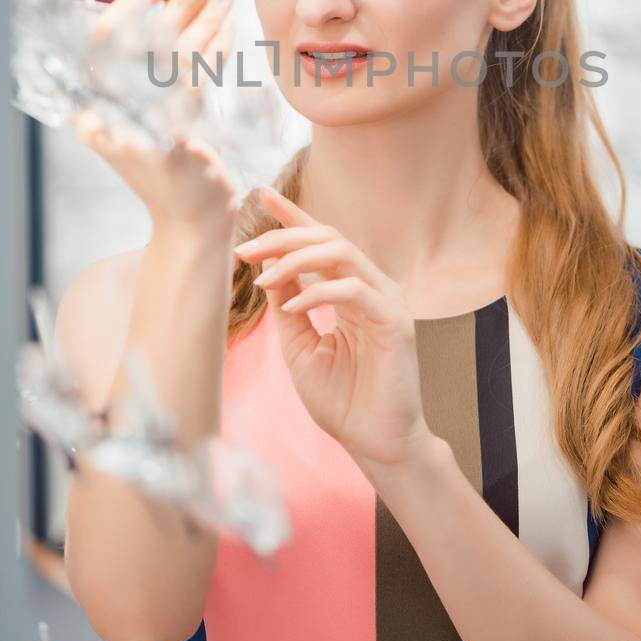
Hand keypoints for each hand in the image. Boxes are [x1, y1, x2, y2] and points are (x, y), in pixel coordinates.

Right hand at [68, 0, 240, 235]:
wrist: (190, 224)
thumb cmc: (176, 159)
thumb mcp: (152, 108)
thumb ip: (151, 62)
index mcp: (92, 104)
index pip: (106, 31)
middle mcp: (104, 117)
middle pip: (137, 37)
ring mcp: (134, 133)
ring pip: (171, 57)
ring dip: (203, 16)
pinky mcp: (170, 146)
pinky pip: (195, 84)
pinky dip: (215, 50)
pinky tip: (230, 28)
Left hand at [235, 185, 433, 475]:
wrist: (375, 444)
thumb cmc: (342, 400)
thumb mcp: (299, 346)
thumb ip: (288, 305)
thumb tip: (268, 267)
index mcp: (352, 291)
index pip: (321, 241)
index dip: (292, 216)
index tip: (258, 196)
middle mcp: (373, 288)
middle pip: (328, 238)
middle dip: (283, 236)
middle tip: (244, 248)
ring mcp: (387, 302)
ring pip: (342, 253)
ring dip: (297, 259)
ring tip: (262, 277)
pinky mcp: (396, 322)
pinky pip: (353, 290)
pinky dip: (317, 293)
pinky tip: (291, 306)